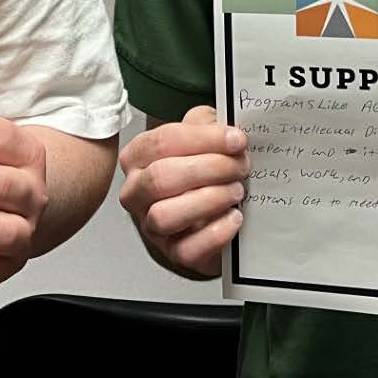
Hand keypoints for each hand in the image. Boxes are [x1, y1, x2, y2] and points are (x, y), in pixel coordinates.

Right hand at [118, 105, 248, 277]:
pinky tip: (234, 217)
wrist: (202, 216)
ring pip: (165, 215)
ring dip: (209, 199)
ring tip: (236, 190)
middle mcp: (136, 192)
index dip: (203, 138)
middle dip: (209, 168)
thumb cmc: (198, 173)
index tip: (236, 139)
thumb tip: (226, 125)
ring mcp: (151, 226)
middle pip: (161, 177)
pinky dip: (216, 232)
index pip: (162, 142)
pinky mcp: (172, 253)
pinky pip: (187, 249)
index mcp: (137, 158)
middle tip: (240, 165)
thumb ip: (205, 123)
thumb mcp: (198, 139)